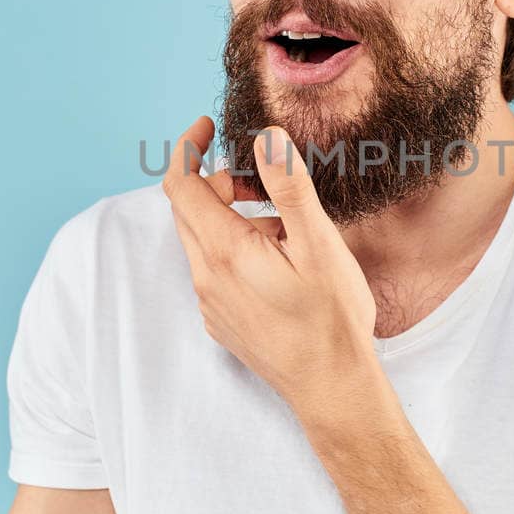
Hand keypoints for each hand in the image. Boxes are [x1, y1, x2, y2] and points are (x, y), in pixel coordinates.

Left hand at [161, 115, 379, 413]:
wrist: (332, 388)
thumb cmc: (331, 317)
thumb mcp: (318, 243)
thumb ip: (288, 187)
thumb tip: (264, 138)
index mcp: (224, 251)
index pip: (182, 185)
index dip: (188, 148)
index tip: (207, 125)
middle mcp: (206, 278)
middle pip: (189, 210)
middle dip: (218, 182)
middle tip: (262, 181)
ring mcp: (211, 303)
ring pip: (203, 241)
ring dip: (231, 217)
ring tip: (285, 226)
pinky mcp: (222, 321)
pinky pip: (214, 270)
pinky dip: (235, 248)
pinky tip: (280, 262)